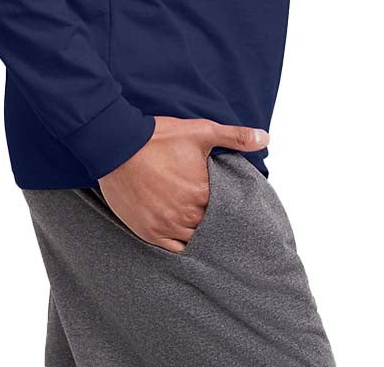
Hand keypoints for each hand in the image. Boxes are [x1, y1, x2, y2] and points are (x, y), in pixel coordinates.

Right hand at [97, 116, 268, 252]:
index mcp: (202, 193)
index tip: (226, 205)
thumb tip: (265, 137)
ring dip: (198, 236)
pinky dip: (180, 246)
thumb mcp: (201, 132)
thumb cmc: (159, 138)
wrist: (118, 145)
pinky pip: (172, 251)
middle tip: (212, 216)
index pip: (225, 211)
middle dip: (213, 223)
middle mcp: (186, 214)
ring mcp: (166, 226)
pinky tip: (184, 240)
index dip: (227, 208)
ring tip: (200, 229)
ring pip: (193, 241)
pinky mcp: (148, 232)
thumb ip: (235, 136)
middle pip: (209, 227)